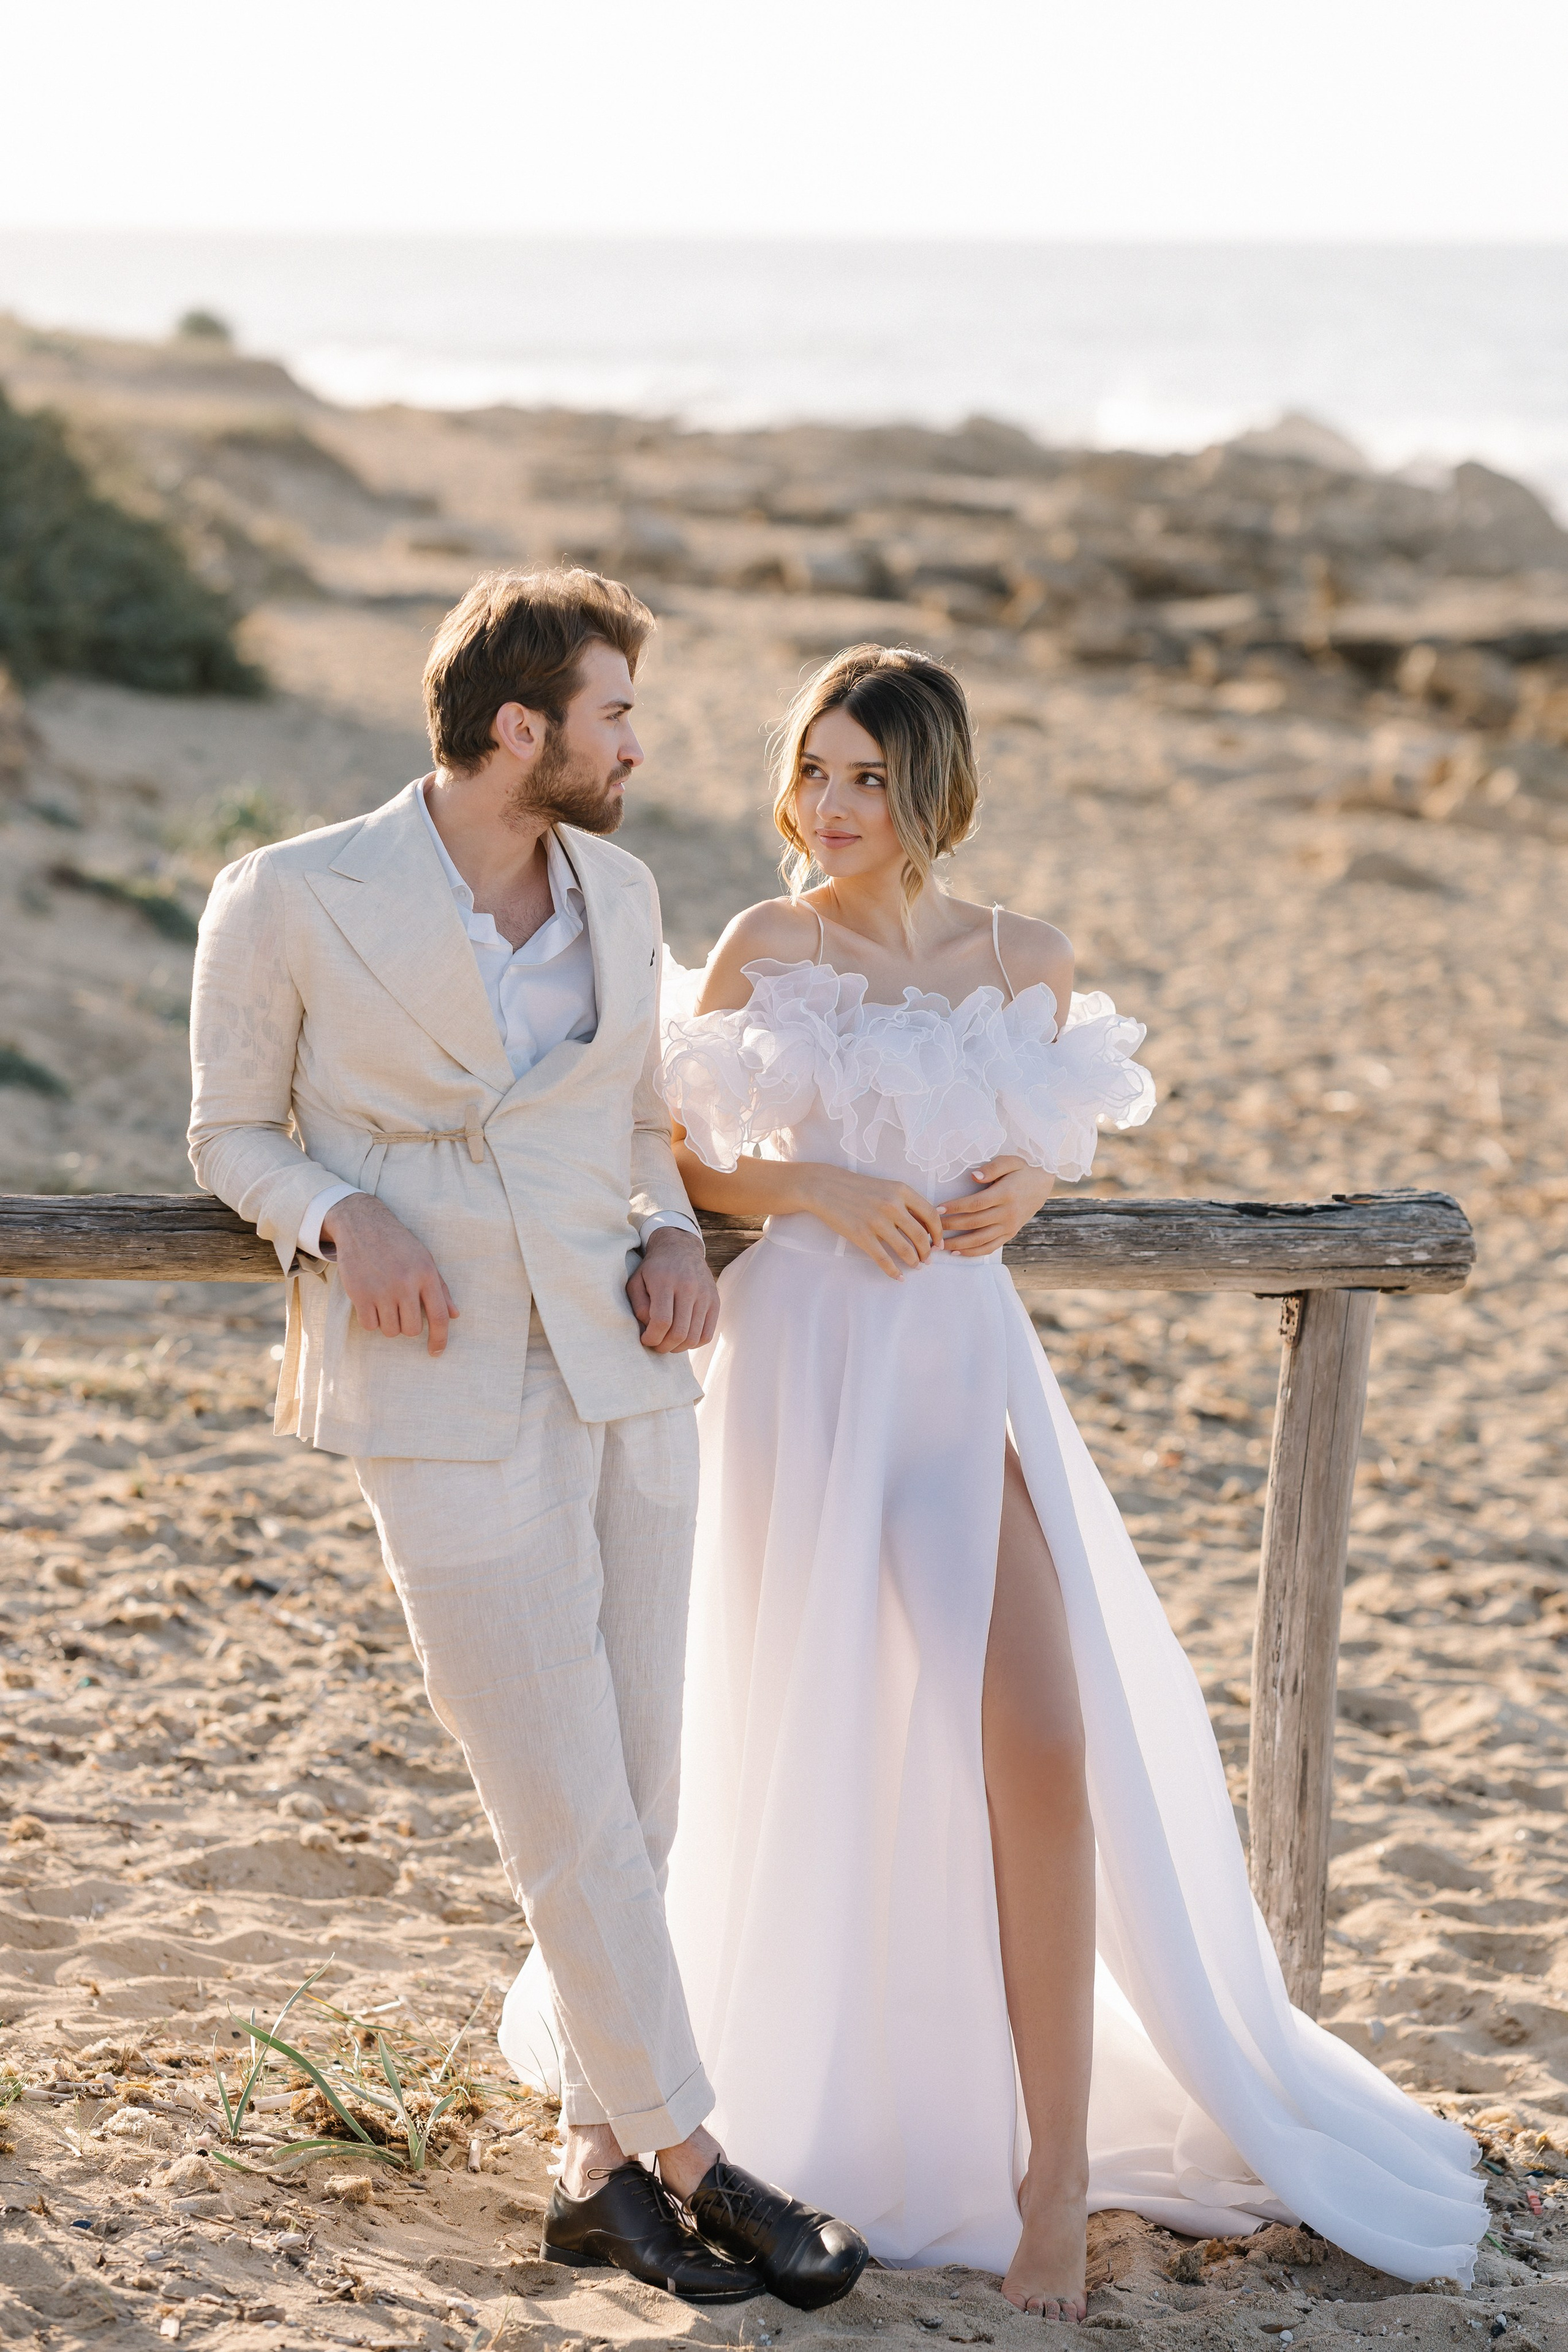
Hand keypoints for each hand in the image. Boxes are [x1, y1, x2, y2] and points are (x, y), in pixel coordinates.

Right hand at [319, 1194, 459, 1356]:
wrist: (363, 1226)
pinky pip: (370, 1325)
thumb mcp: (425, 1260)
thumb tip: (455, 1315)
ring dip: (389, 1323)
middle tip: (401, 1309)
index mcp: (426, 1274)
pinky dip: (371, 1320)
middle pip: (412, 1329)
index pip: (439, 1316)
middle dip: (407, 1325)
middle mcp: (405, 1283)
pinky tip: (370, 1302)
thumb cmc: (398, 1245)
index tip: (436, 1352)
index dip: (440, 1339)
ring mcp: (382, 1290)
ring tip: (385, 1303)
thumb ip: (440, 1288)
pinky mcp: (360, 1294)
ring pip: (390, 1330)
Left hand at [627, 1227, 719, 1352]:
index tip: (645, 1340)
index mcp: (665, 1281)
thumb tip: (649, 1328)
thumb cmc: (654, 1269)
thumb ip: (639, 1305)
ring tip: (668, 1343)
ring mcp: (705, 1295)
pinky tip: (683, 1339)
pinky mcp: (715, 1301)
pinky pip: (707, 1334)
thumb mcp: (637, 1281)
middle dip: (664, 1346)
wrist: (681, 1249)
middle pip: (679, 1332)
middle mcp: (689, 1287)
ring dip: (678, 1348)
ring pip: (694, 1336)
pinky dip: (694, 1343)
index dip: (652, 1338)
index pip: (662, 1321)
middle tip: (656, 1345)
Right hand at [798, 1164, 944, 1278]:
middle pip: (921, 1236)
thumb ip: (906, 1203)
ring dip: (914, 1262)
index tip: (938, 1244)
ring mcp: (876, 1221)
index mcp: (901, 1191)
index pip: (930, 1215)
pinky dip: (893, 1271)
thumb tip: (928, 1224)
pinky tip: (898, 1277)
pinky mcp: (861, 1235)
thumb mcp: (887, 1187)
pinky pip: (883, 1259)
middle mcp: (892, 1205)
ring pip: (906, 1249)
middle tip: (927, 1259)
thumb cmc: (859, 1188)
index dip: (938, 1233)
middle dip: (927, 1252)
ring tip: (915, 1266)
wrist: (826, 1187)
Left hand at [939, 1156, 1051, 1256]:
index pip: (976, 1204)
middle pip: (974, 1223)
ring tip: (939, 1244)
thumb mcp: (1011, 1161)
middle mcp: (1007, 1213)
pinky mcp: (1010, 1234)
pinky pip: (990, 1247)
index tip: (938, 1209)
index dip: (956, 1207)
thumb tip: (974, 1176)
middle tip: (932, 1227)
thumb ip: (993, 1167)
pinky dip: (973, 1252)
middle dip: (951, 1226)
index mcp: (1005, 1194)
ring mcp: (1009, 1226)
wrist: (1043, 1185)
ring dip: (958, 1243)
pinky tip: (957, 1251)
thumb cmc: (1022, 1171)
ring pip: (980, 1239)